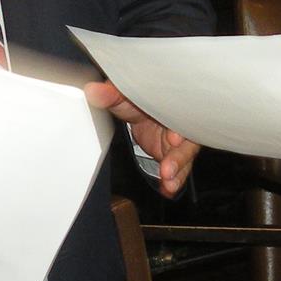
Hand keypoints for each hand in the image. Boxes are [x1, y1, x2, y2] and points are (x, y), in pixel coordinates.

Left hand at [85, 79, 198, 195]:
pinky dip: (174, 181)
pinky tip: (168, 189)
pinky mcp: (175, 157)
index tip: (173, 138)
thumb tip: (93, 91)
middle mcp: (180, 123)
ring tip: (168, 181)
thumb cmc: (137, 103)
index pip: (181, 114)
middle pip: (187, 141)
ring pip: (185, 157)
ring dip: (177, 170)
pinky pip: (179, 171)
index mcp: (172, 104)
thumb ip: (111, 94)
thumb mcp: (124, 98)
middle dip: (179, 156)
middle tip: (168, 168)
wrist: (141, 115)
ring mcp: (180, 142)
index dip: (179, 127)